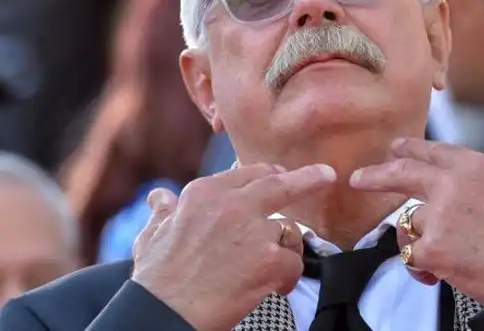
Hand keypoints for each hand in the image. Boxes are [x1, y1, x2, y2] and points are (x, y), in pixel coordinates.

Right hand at [131, 163, 336, 330]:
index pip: (248, 174)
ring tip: (272, 268)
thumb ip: (163, 212)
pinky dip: (288, 277)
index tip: (280, 176)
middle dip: (308, 178)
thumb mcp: (152, 235)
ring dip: (285, 248)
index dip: (268, 176)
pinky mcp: (268, 260)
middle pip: (280, 184)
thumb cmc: (156, 279)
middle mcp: (233, 204)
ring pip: (288, 231)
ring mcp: (254, 231)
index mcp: (205, 192)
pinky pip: (294, 263)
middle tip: (327, 175)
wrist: (163, 314)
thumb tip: (159, 197)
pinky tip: (276, 287)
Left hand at [349, 139, 483, 303]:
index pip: (432, 151)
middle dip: (376, 176)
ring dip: (420, 240)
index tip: (393, 149)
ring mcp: (440, 213)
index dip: (408, 149)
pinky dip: (421, 267)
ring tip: (449, 254)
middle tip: (357, 179)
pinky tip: (441, 273)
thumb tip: (435, 181)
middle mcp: (453, 182)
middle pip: (402, 172)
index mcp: (474, 165)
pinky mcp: (433, 246)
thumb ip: (468, 180)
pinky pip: (412, 254)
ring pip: (409, 222)